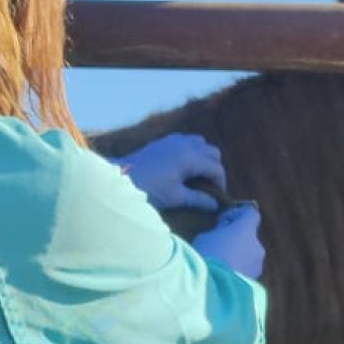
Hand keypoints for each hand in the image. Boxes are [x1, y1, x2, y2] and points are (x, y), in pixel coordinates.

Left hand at [111, 134, 226, 210]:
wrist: (122, 177)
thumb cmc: (149, 189)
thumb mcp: (175, 197)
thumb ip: (198, 199)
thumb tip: (215, 204)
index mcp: (190, 158)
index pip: (216, 168)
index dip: (221, 182)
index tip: (217, 196)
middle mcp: (186, 144)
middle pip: (212, 152)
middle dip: (215, 168)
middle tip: (209, 186)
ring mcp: (174, 140)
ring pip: (201, 143)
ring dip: (204, 157)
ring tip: (198, 175)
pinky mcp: (164, 140)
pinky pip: (186, 140)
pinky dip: (192, 150)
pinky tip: (184, 165)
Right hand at [192, 204, 264, 278]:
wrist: (213, 287)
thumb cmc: (207, 255)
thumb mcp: (205, 237)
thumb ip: (217, 231)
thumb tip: (223, 233)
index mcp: (246, 229)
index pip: (251, 214)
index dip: (238, 215)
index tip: (223, 222)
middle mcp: (257, 245)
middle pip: (249, 236)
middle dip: (237, 239)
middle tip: (219, 245)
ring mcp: (258, 264)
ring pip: (249, 255)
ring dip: (238, 255)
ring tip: (220, 263)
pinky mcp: (255, 280)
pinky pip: (247, 269)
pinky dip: (238, 269)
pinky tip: (223, 275)